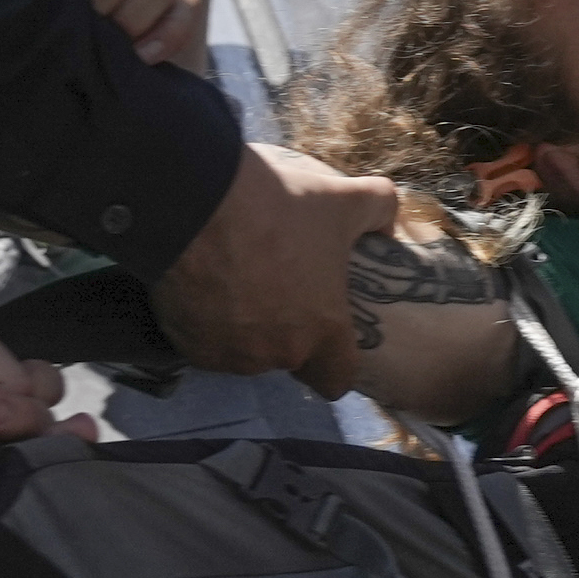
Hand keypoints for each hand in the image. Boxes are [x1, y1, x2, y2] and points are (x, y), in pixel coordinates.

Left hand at [0, 314, 70, 531]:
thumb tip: (28, 414)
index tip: (8, 396)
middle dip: (61, 431)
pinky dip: (22, 512)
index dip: (42, 394)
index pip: (43, 393)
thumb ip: (9, 367)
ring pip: (36, 478)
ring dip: (55, 467)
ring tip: (44, 457)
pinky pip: (3, 519)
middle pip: (50, 434)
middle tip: (16, 429)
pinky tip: (31, 497)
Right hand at [149, 138, 399, 390]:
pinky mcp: (190, 345)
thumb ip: (380, 209)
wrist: (197, 204)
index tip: (326, 338)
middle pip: (287, 358)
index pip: (337, 379)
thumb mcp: (343, 198)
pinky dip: (206, 323)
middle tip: (277, 289)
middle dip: (285, 333)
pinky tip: (206, 284)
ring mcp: (230, 353)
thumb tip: (389, 224)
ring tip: (237, 280)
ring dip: (244, 328)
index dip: (334, 361)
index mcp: (322, 330)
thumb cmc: (277, 206)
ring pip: (243, 352)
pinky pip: (205, 343)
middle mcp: (277, 353)